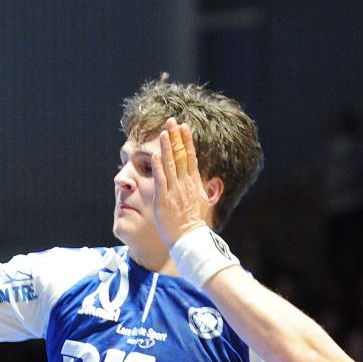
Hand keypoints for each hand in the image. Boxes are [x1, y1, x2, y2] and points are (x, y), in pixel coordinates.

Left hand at [151, 118, 215, 252]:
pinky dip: (158, 167)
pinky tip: (156, 155)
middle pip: (180, 156)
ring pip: (171, 165)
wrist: (190, 240)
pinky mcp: (163, 200)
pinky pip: (161, 181)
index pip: (190, 157)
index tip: (184, 127)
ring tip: (164, 132)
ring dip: (167, 147)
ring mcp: (175, 192)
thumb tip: (206, 181)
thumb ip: (200, 189)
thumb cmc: (193, 224)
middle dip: (176, 137)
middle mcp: (185, 184)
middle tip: (172, 121)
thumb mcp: (201, 202)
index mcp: (194, 184)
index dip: (186, 141)